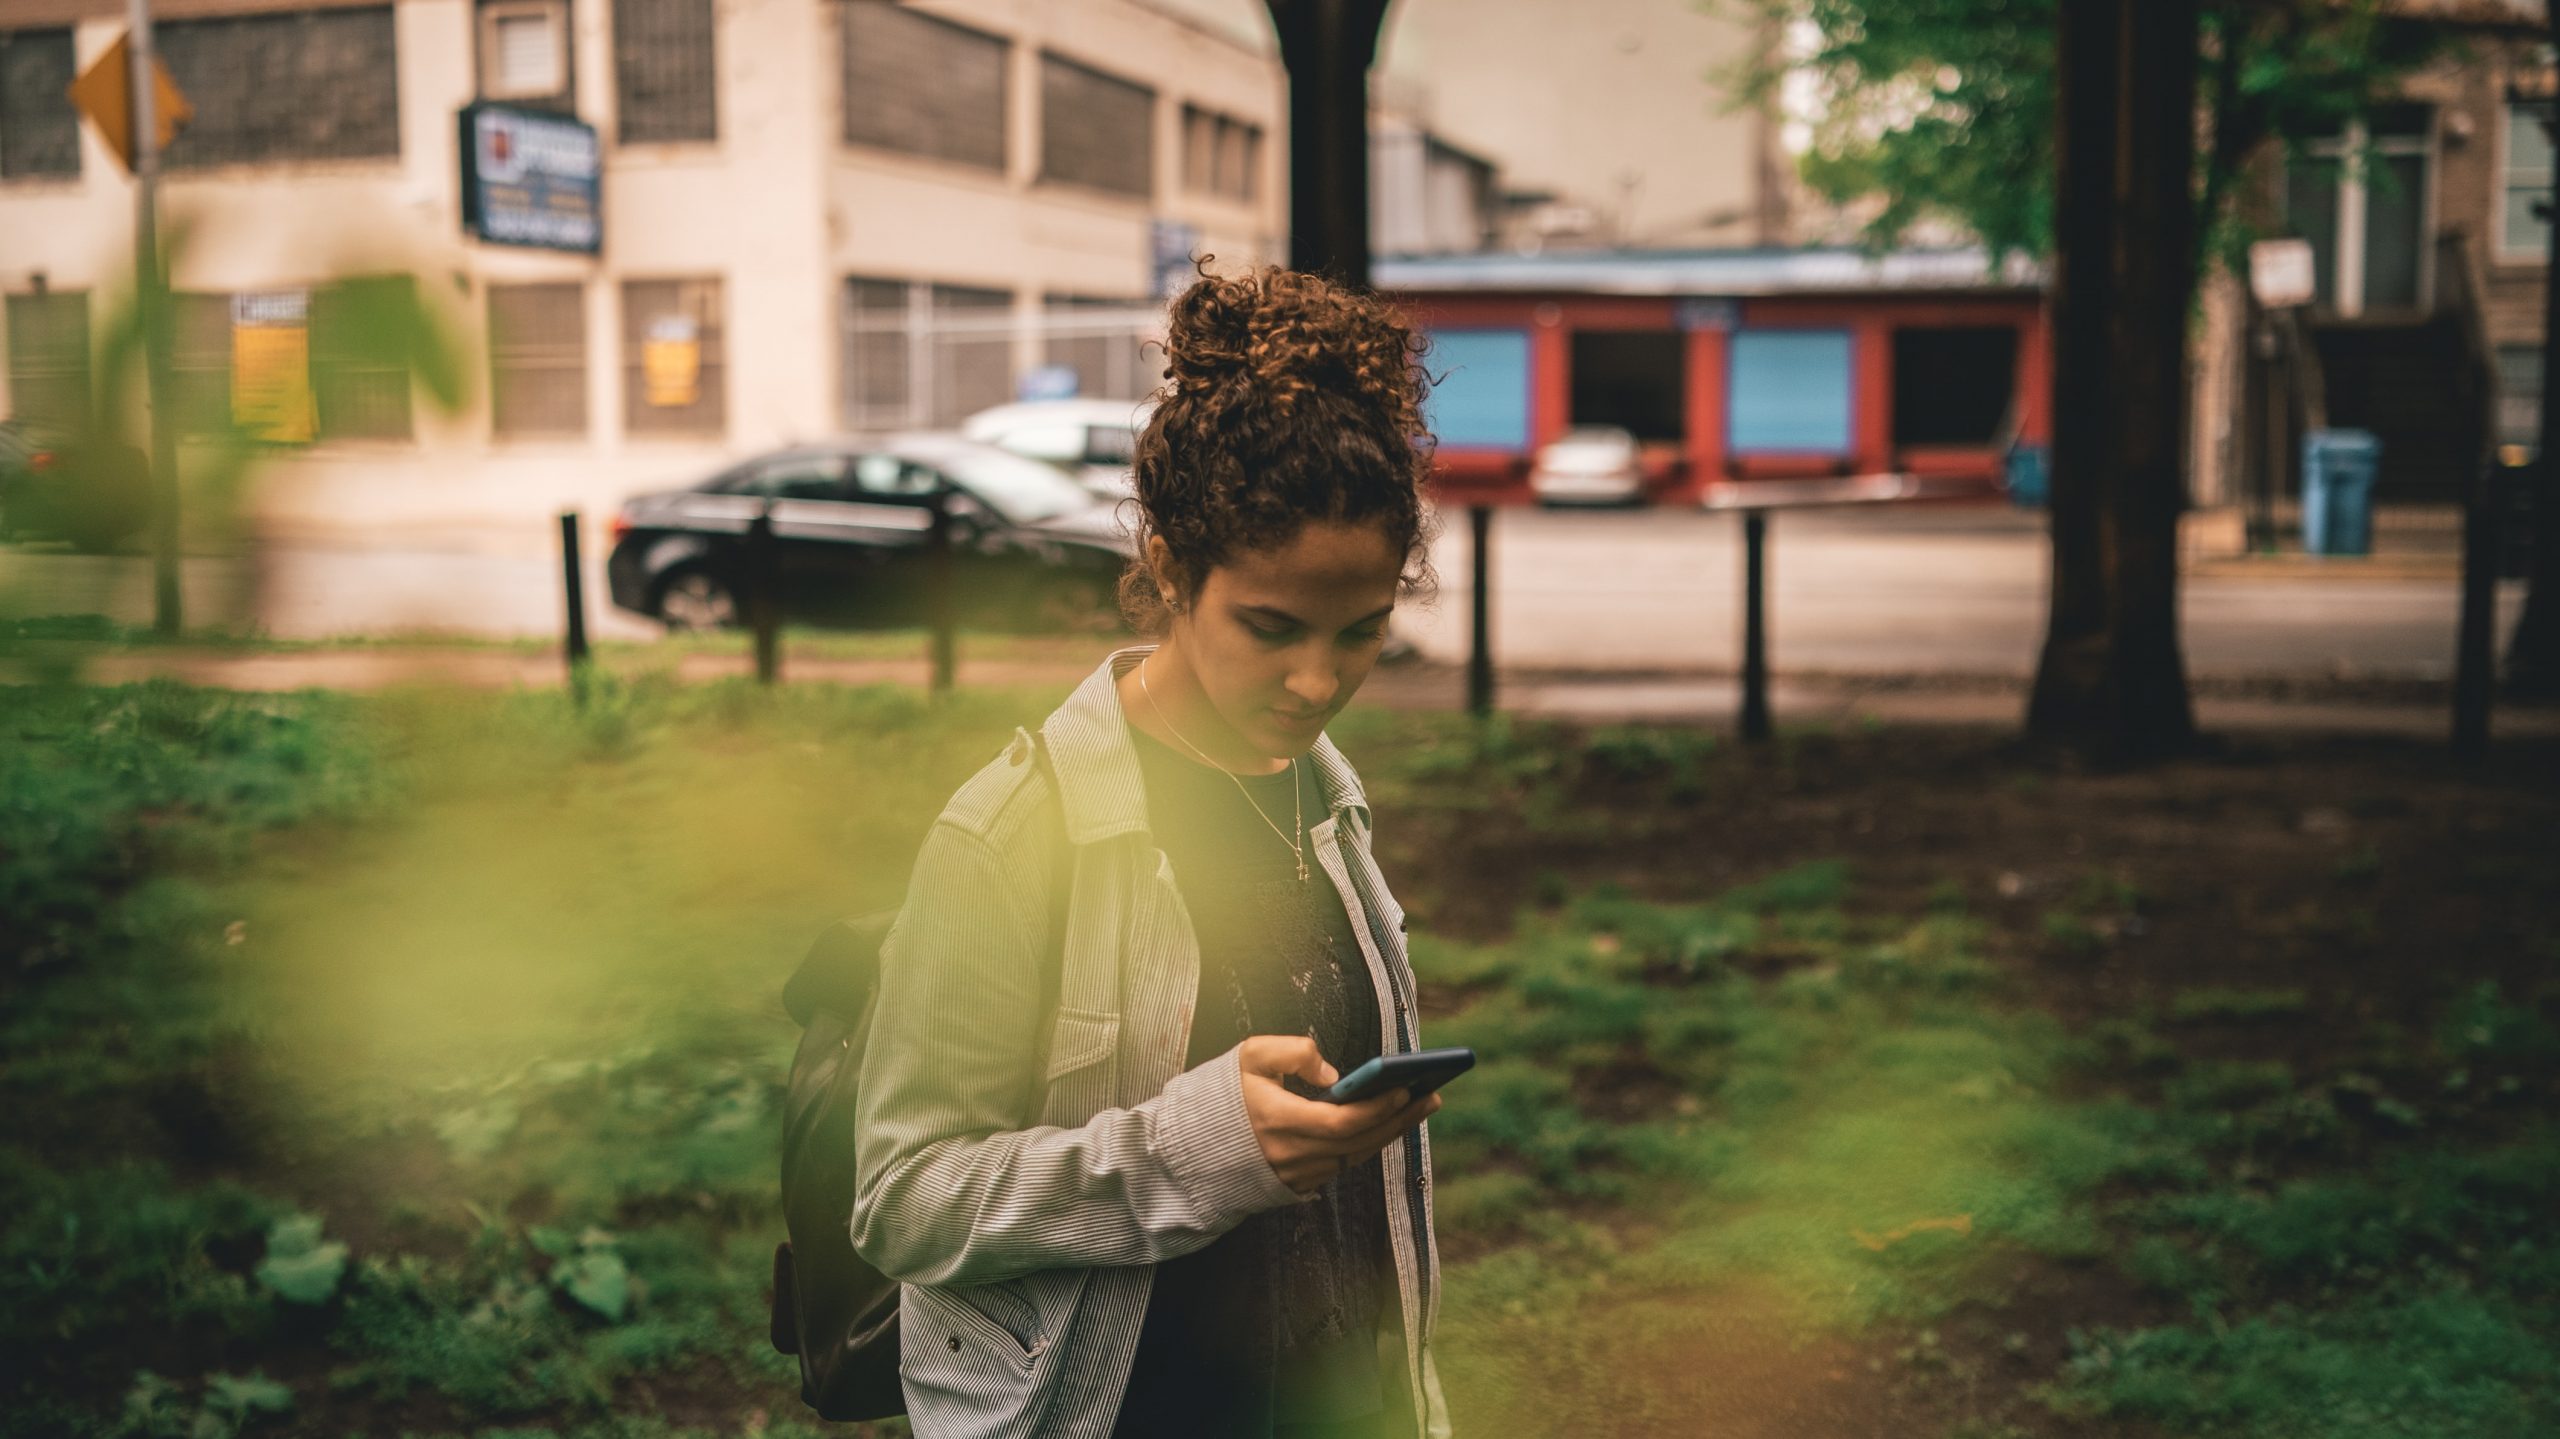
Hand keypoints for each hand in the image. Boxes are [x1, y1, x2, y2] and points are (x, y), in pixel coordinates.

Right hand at [1238, 1035, 1441, 1196]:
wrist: (1194, 1146)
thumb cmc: (1224, 1094)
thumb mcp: (1250, 1056)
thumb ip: (1293, 1052)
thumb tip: (1334, 1074)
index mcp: (1279, 1121)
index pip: (1341, 1121)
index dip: (1376, 1107)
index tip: (1405, 1088)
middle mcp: (1292, 1154)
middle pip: (1359, 1141)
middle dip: (1399, 1119)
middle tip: (1431, 1096)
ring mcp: (1297, 1174)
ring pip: (1357, 1156)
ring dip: (1391, 1133)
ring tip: (1421, 1107)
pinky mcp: (1299, 1184)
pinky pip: (1344, 1165)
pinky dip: (1370, 1144)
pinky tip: (1390, 1125)